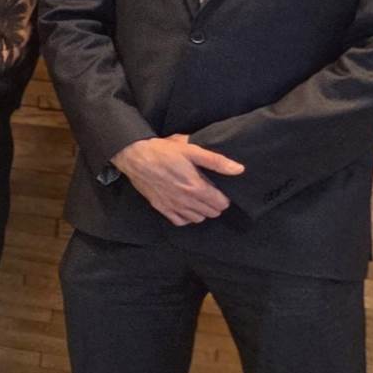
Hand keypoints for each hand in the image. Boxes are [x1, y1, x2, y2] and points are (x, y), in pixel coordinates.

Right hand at [115, 134, 244, 225]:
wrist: (134, 156)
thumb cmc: (163, 151)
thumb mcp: (191, 150)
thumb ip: (216, 161)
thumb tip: (239, 169)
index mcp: (196, 187)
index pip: (221, 203)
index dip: (225, 198)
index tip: (221, 190)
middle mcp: (185, 200)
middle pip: (211, 213)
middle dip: (215, 205)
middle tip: (211, 194)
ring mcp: (172, 206)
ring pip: (197, 219)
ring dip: (202, 212)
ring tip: (199, 200)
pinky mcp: (161, 207)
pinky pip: (180, 222)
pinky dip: (186, 217)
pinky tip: (185, 207)